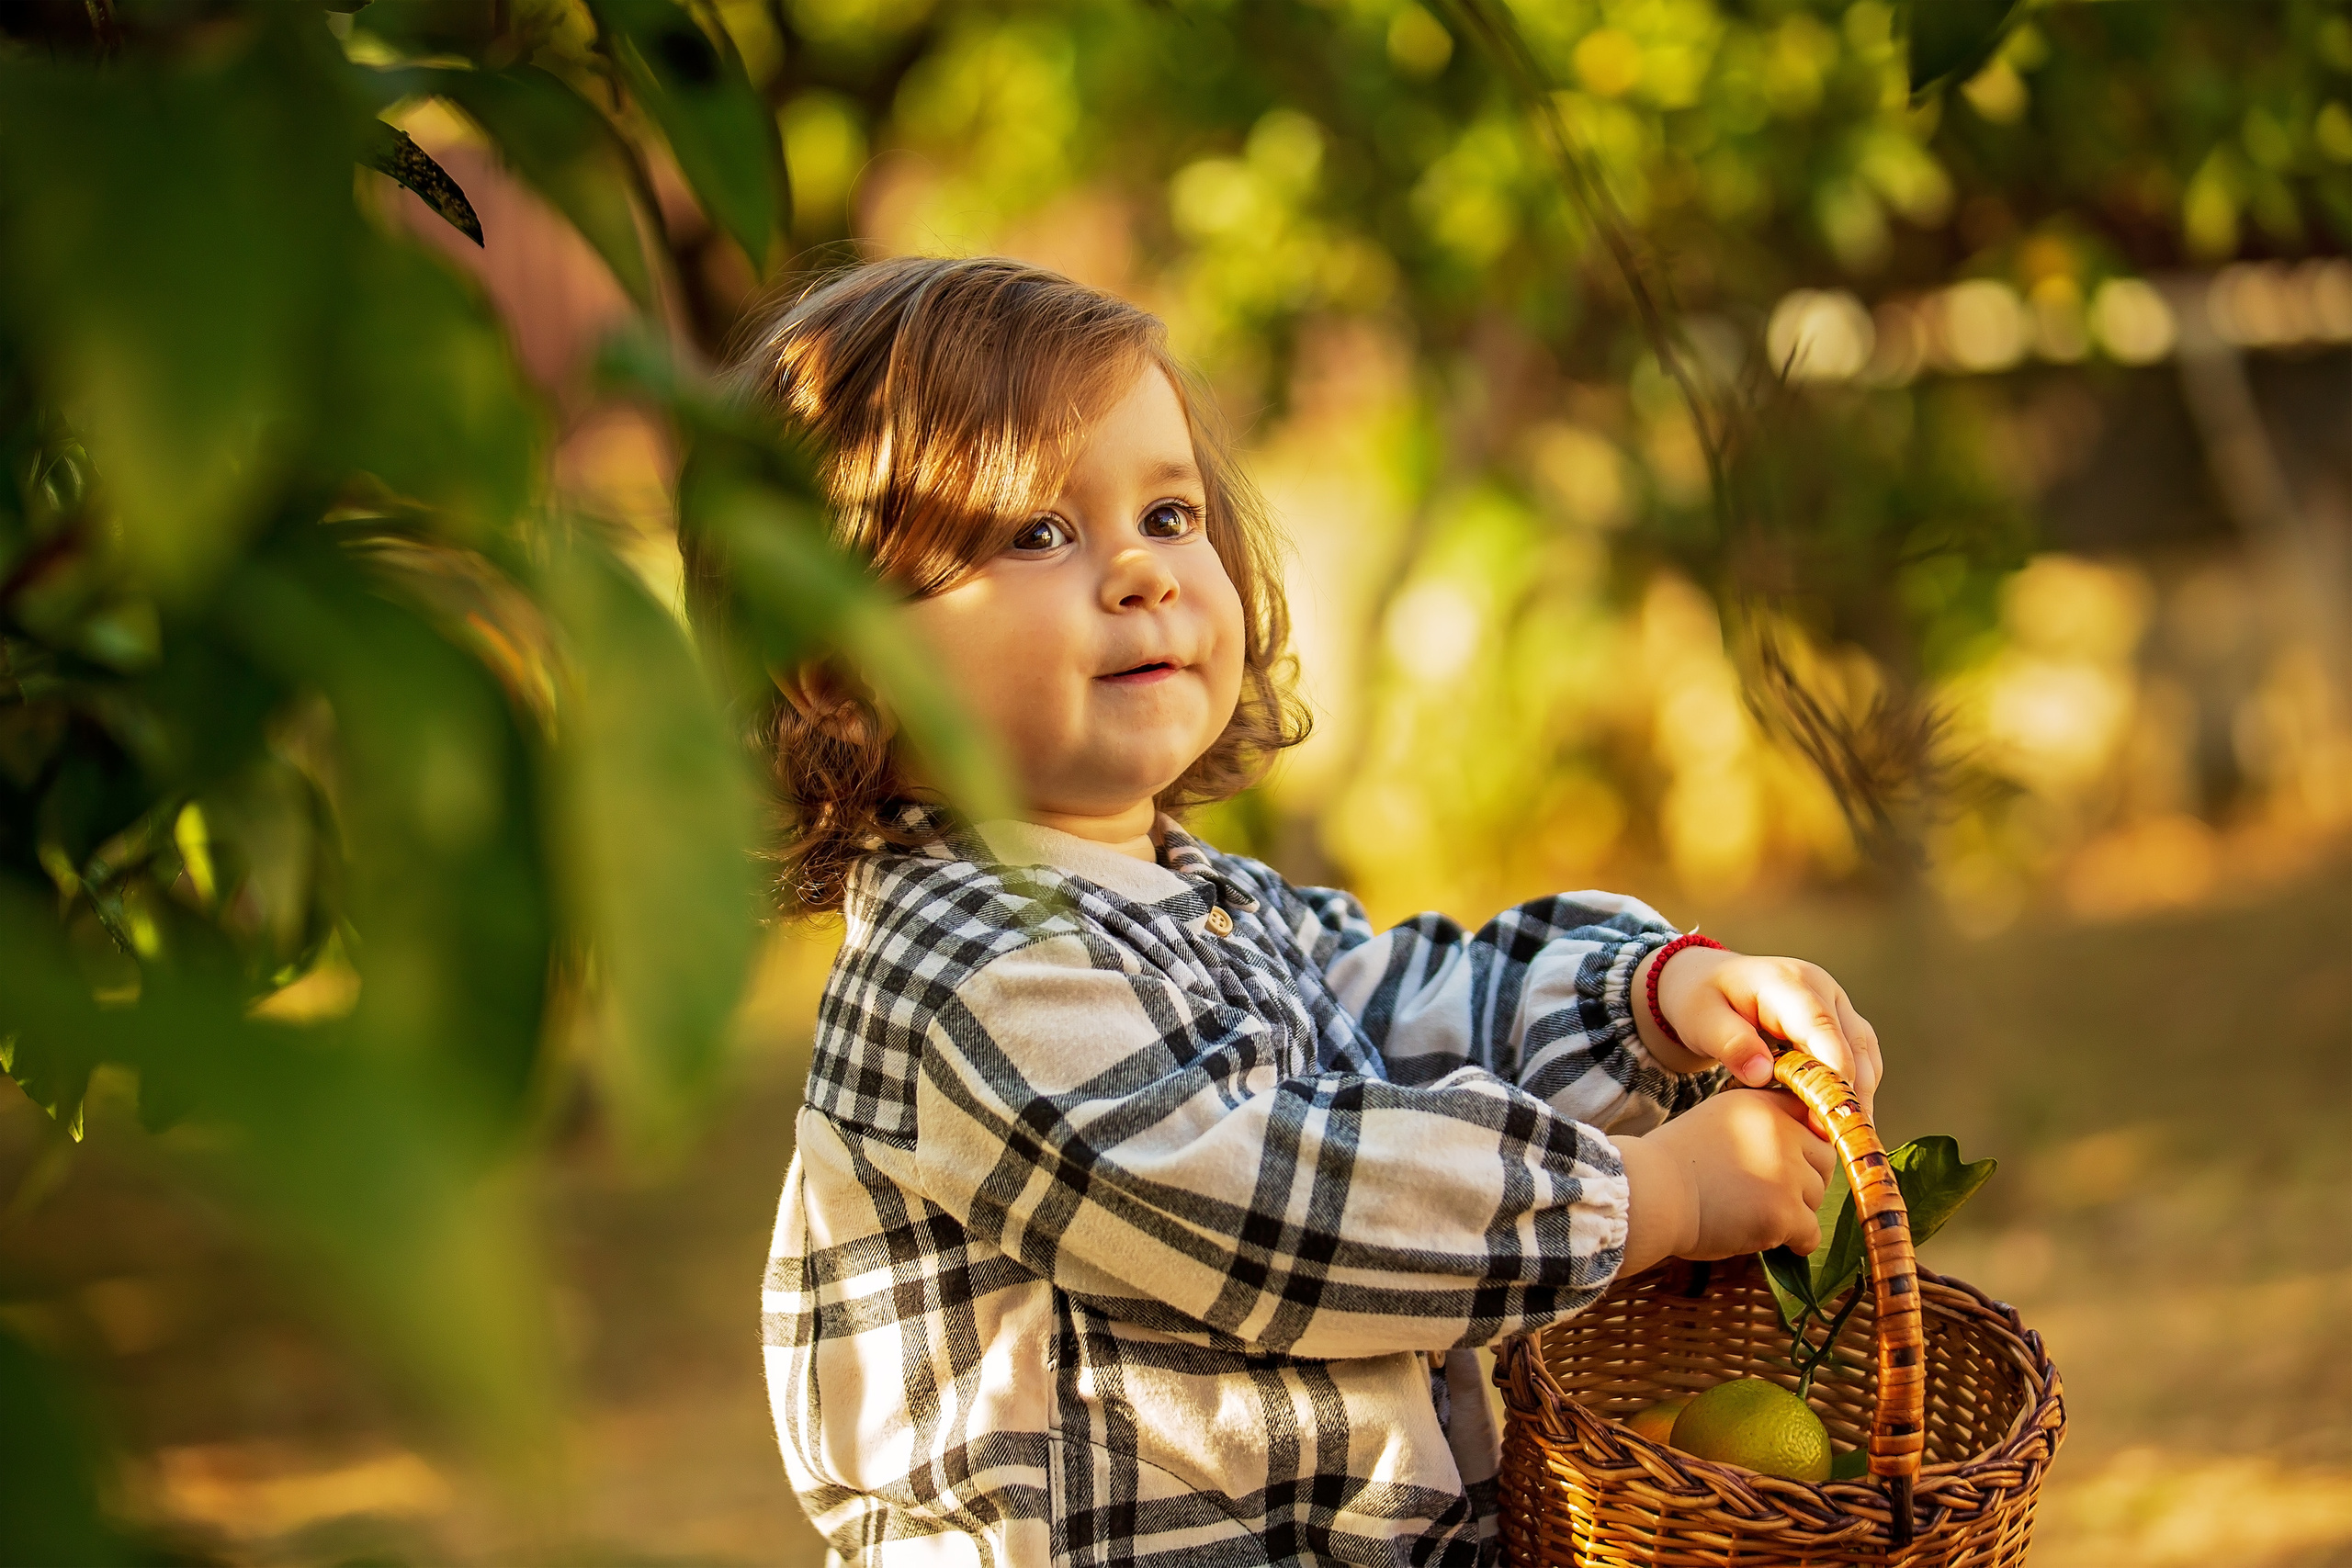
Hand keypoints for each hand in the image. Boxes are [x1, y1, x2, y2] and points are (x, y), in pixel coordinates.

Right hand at [1615, 1088, 1830, 1275]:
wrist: (1648, 1195)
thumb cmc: (1672, 1165)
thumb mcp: (1718, 1121)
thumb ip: (1759, 1127)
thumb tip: (1802, 1152)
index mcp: (1762, 1104)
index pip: (1814, 1118)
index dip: (1806, 1145)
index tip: (1791, 1163)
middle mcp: (1781, 1131)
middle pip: (1825, 1160)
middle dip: (1807, 1180)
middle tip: (1773, 1195)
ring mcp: (1786, 1172)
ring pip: (1816, 1200)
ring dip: (1794, 1212)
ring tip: (1755, 1216)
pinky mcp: (1784, 1212)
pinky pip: (1811, 1234)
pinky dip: (1795, 1242)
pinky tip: (1771, 1239)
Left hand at [1635, 944, 1882, 1125]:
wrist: (1707, 982)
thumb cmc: (1701, 1000)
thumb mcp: (1702, 1018)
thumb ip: (1730, 1043)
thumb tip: (1763, 1075)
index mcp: (1788, 983)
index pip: (1821, 1027)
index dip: (1831, 1072)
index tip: (1827, 1116)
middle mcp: (1823, 990)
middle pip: (1853, 1046)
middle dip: (1847, 1095)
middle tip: (1834, 1143)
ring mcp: (1837, 1007)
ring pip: (1864, 1056)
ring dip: (1856, 1098)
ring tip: (1841, 1142)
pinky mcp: (1841, 1026)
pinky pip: (1861, 1061)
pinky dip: (1854, 1093)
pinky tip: (1838, 1124)